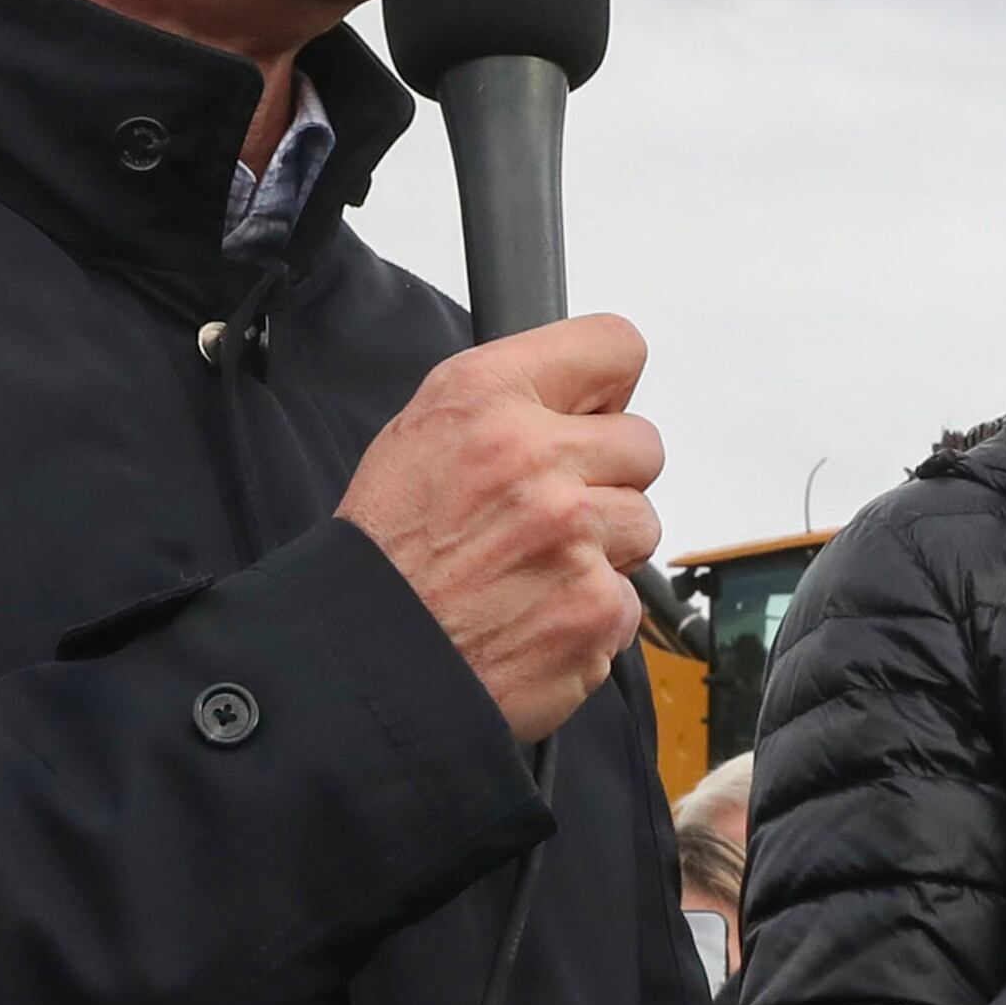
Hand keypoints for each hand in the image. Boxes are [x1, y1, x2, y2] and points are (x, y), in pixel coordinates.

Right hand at [338, 314, 666, 744]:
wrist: (362, 657)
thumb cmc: (391, 550)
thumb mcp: (424, 432)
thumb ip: (513, 399)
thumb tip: (593, 398)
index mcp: (487, 397)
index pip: (615, 346)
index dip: (607, 387)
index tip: (593, 415)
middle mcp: (535, 457)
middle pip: (642, 444)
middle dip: (605, 478)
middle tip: (543, 514)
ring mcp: (574, 535)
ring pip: (643, 523)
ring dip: (603, 548)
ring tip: (531, 569)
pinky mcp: (597, 607)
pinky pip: (628, 599)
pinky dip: (591, 613)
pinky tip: (535, 614)